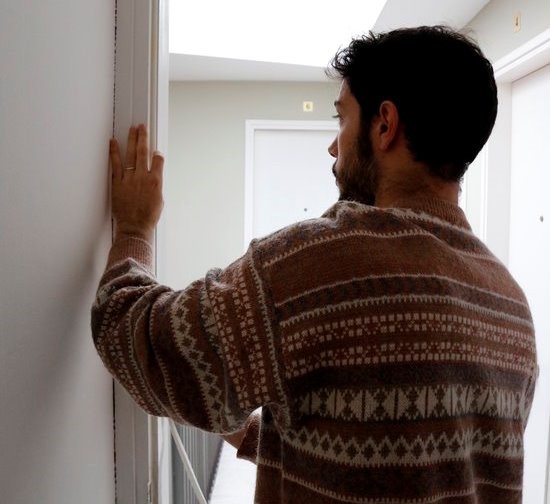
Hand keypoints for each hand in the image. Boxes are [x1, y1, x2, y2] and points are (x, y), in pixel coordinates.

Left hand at [109, 124, 163, 242]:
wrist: (135, 227)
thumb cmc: (148, 218)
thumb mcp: (159, 201)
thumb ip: (156, 186)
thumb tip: (154, 179)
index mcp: (156, 182)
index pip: (158, 161)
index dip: (157, 154)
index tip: (156, 151)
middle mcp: (143, 177)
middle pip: (143, 152)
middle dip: (143, 137)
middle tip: (142, 127)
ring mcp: (129, 179)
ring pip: (131, 154)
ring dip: (132, 140)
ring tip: (132, 129)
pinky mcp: (118, 183)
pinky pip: (115, 164)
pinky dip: (114, 151)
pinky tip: (113, 142)